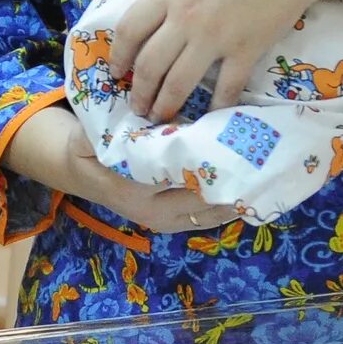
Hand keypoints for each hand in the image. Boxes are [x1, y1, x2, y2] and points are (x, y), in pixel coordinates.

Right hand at [7, 106, 236, 232]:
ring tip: (263, 172)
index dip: (205, 161)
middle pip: (202, 198)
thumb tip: (137, 119)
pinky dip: (229, 204)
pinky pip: (208, 218)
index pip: (178, 176)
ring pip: (211, 213)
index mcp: (133, 189)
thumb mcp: (87, 136)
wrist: (80, 175)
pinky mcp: (174, 224)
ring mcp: (166, 222)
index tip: (229, 143)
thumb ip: (109, 131)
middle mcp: (153, 213)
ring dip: (236, 193)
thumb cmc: (87, 150)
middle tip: (257, 156)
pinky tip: (251, 187)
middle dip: (229, 177)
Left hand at [117, 0, 323, 121]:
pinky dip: (217, 105)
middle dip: (139, 91)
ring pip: (179, 81)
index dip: (117, 55)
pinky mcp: (246, 50)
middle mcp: (186, 18)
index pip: (130, 29)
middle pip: (149, 64)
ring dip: (166, 104)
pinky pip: (226, 86)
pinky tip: (210, 115)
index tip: (115, 71)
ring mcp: (215, 37)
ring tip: (160, 117)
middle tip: (137, 106)